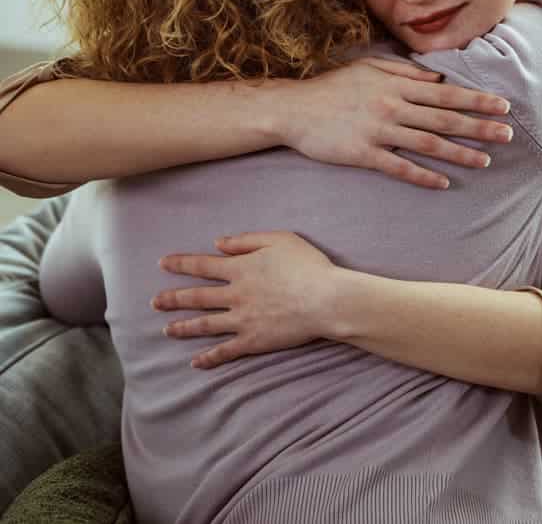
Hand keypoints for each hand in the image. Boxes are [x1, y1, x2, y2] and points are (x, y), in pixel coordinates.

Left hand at [153, 232, 341, 368]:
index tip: (162, 264)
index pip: (202, 265)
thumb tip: (218, 243)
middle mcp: (235, 295)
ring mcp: (242, 320)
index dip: (180, 264)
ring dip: (183, 327)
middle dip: (173, 298)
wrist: (326, 299)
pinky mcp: (253, 341)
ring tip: (167, 330)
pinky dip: (209, 358)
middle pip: (196, 297)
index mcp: (241, 268)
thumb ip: (246, 240)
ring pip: (204, 325)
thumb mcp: (280, 239)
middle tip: (155, 302)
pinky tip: (195, 363)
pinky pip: (225, 351)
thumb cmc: (308, 266)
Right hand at [275, 57, 514, 188]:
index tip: (503, 106)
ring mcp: (379, 131)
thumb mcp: (370, 69)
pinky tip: (443, 183)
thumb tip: (439, 77)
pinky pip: (398, 167)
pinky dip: (422, 175)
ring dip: (459, 153)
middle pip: (445, 118)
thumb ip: (406, 73)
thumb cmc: (334, 88)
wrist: (293, 109)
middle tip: (508, 135)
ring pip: (428, 143)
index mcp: (398, 87)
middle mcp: (393, 107)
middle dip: (480, 127)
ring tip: (485, 162)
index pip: (447, 94)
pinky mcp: (363, 154)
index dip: (477, 100)